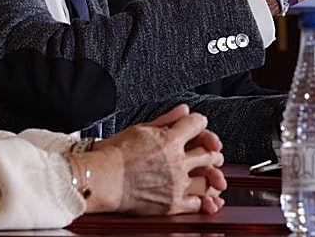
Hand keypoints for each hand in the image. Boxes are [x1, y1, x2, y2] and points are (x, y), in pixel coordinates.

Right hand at [92, 104, 226, 214]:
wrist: (101, 180)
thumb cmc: (114, 154)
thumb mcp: (140, 129)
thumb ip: (167, 119)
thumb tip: (184, 109)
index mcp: (170, 140)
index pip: (198, 124)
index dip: (199, 122)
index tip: (197, 125)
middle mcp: (177, 162)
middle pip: (210, 152)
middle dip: (212, 150)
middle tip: (211, 151)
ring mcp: (176, 185)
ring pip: (209, 179)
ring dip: (213, 175)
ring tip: (210, 174)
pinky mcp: (172, 205)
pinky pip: (199, 203)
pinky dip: (205, 201)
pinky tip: (204, 197)